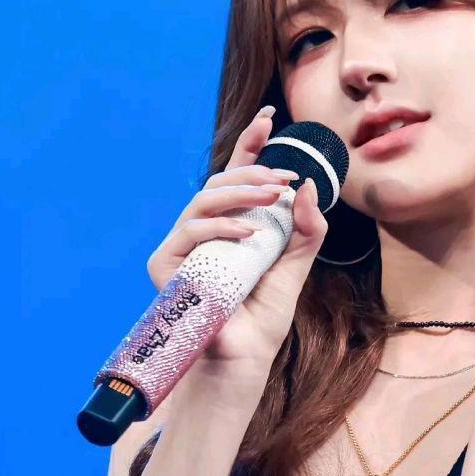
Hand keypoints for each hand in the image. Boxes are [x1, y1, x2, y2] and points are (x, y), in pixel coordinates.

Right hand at [146, 107, 329, 388]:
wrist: (243, 356)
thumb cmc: (262, 316)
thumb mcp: (295, 268)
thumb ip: (306, 231)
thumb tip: (308, 186)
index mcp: (233, 227)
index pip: (238, 178)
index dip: (250, 146)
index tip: (270, 119)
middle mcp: (205, 232)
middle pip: (219, 183)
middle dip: (253, 171)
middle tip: (284, 176)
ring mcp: (183, 247)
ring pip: (204, 200)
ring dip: (240, 191)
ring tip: (271, 194)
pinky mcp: (166, 266)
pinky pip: (191, 232)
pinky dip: (221, 227)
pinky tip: (248, 233)